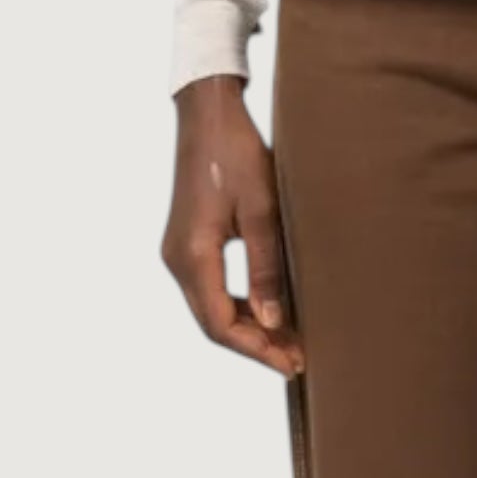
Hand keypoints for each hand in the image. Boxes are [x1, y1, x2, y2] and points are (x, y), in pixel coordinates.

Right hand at [161, 76, 304, 377]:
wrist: (208, 115)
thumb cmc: (238, 154)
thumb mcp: (262, 210)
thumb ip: (267, 267)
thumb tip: (274, 321)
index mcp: (193, 255)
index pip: (220, 324)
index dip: (258, 349)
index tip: (293, 362)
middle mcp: (177, 260)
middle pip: (213, 323)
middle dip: (256, 345)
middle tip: (299, 360)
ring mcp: (178, 252)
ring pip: (210, 309)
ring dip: (248, 328)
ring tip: (289, 341)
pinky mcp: (187, 243)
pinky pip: (210, 289)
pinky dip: (238, 306)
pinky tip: (268, 311)